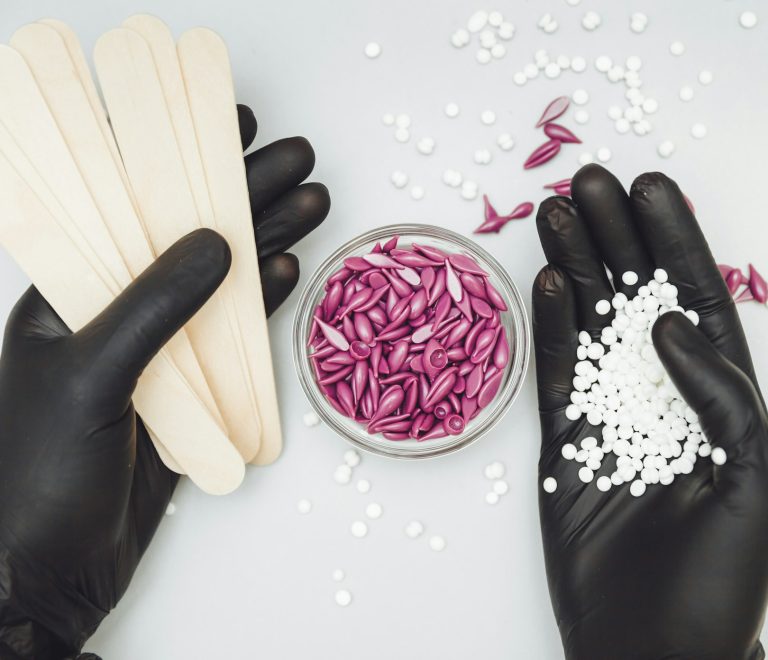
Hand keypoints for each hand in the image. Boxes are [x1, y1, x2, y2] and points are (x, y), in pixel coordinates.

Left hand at [0, 105, 328, 659]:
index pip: (126, 200)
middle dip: (243, 191)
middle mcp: (115, 307)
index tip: (227, 121)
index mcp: (71, 288)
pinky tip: (288, 273)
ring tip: (314, 203)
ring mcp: (156, 344)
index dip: (174, 154)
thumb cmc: (43, 471)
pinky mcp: (187, 383)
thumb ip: (153, 306)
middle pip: (188, 231)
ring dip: (266, 240)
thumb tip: (214, 242)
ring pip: (220, 278)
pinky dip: (261, 303)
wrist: (52, 567)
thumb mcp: (91, 376)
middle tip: (299, 159)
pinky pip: (231, 332)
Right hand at [533, 165, 767, 659]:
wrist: (650, 647)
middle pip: (634, 297)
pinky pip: (553, 372)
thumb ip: (722, 396)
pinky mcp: (563, 439)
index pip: (694, 299)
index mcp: (718, 397)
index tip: (646, 187)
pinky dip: (548, 326)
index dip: (672, 240)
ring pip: (588, 324)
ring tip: (555, 213)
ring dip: (573, 267)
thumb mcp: (755, 484)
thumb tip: (666, 324)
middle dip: (613, 236)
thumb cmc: (721, 582)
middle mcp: (661, 393)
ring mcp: (608, 412)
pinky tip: (543, 282)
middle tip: (585, 181)